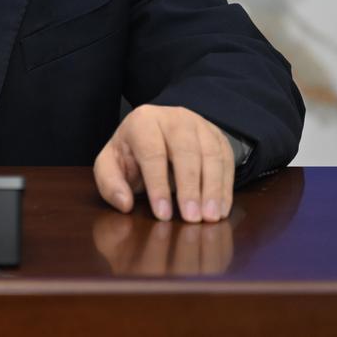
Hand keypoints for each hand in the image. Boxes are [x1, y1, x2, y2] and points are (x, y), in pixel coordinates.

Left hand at [92, 104, 233, 222]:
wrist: (155, 133)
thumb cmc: (131, 153)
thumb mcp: (111, 165)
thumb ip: (109, 183)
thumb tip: (124, 203)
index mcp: (143, 121)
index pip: (152, 153)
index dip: (158, 184)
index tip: (163, 214)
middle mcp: (174, 117)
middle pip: (186, 151)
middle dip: (190, 187)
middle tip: (192, 218)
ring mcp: (199, 124)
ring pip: (211, 154)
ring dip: (213, 188)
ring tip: (210, 217)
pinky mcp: (217, 136)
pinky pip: (226, 160)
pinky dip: (226, 186)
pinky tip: (221, 209)